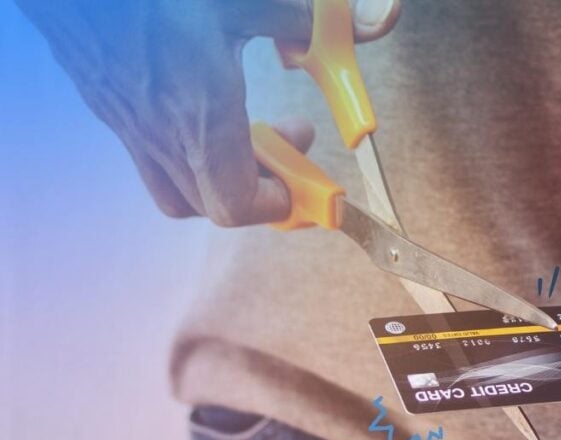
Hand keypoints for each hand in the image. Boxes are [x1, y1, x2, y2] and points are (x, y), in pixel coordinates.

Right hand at [16, 0, 399, 224]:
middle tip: (288, 143)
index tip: (304, 179)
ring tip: (247, 134)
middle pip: (215, 205)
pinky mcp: (112, 112)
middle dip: (261, 187)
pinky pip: (152, 162)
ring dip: (222, 178)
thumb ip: (300, 22)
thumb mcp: (244, 1)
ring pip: (179, 191)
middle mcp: (163, 134)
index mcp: (202, 115)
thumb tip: (356, 27)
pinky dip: (188, 157)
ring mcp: (132, 128)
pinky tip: (204, 107)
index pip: (238, 203)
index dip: (277, 204)